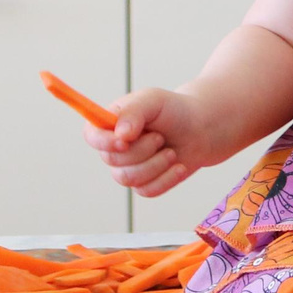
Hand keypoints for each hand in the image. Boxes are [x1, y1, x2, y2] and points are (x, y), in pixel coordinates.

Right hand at [89, 87, 213, 196]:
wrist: (200, 130)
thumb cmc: (174, 111)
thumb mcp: (154, 100)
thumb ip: (134, 112)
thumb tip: (120, 135)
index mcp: (111, 123)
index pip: (91, 136)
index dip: (104, 142)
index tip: (125, 141)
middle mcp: (115, 147)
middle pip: (113, 160)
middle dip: (142, 150)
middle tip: (160, 137)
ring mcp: (128, 167)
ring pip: (128, 179)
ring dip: (155, 165)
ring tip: (171, 151)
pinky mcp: (144, 184)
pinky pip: (147, 191)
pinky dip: (167, 178)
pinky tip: (179, 166)